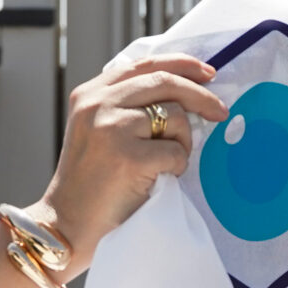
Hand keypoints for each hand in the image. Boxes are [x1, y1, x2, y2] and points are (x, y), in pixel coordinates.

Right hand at [36, 53, 226, 267]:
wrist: (67, 224)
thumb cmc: (92, 182)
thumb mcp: (97, 129)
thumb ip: (126, 105)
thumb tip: (183, 89)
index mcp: (90, 94)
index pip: (144, 64)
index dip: (181, 64)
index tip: (207, 73)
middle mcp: (98, 104)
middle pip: (165, 82)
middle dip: (201, 96)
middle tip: (220, 112)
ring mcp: (111, 128)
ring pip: (175, 117)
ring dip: (182, 142)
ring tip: (163, 164)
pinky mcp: (128, 157)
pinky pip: (175, 152)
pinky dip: (176, 167)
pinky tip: (157, 179)